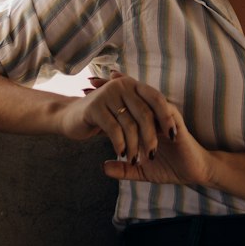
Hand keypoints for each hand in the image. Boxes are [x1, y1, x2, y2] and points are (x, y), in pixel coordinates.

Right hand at [59, 70, 176, 160]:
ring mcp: (108, 95)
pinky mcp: (95, 108)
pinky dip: (120, 144)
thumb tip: (169, 129)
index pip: (156, 99)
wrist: (70, 118)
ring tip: (135, 159)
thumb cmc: (102, 118)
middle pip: (145, 113)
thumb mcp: (125, 114)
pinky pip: (114, 129)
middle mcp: (122, 86)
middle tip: (152, 154)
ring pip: (130, 124)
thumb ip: (142, 116)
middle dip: (151, 137)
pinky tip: (121, 154)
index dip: (166, 117)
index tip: (174, 136)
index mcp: (133, 85)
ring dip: (134, 145)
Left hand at [61, 70, 215, 189]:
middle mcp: (154, 117)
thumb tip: (103, 167)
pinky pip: (161, 108)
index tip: (87, 92)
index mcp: (145, 124)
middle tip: (93, 80)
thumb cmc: (170, 168)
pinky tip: (135, 96)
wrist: (194, 172)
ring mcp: (164, 117)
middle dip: (113, 88)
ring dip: (129, 89)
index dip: (108, 100)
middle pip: (132, 96)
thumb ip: (124, 169)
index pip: (125, 108)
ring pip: (145, 98)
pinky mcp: (175, 122)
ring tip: (111, 82)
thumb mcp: (142, 171)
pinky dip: (149, 103)